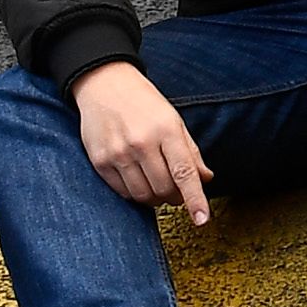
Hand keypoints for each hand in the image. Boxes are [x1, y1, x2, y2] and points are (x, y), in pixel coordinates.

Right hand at [72, 63, 209, 223]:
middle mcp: (141, 144)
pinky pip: (122, 192)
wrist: (105, 86)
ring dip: (156, 199)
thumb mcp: (174, 121)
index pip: (185, 173)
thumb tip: (206, 180)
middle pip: (164, 189)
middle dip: (176, 197)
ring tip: (159, 186)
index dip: (195, 199)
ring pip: (142, 195)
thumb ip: (190, 152)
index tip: (202, 220)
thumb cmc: (145, 104)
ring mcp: (118, 154)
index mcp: (166, 131)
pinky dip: (135, 194)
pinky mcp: (100, 162)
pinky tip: (139, 182)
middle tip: (178, 192)